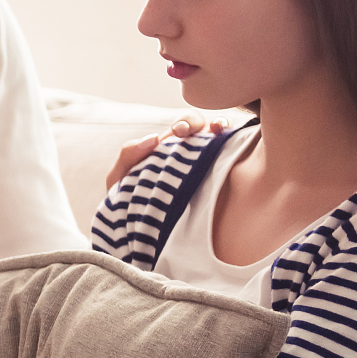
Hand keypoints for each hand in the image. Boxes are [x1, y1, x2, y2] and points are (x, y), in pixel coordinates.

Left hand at [104, 114, 235, 190]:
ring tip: (219, 131)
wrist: (136, 234)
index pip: (184, 126)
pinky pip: (233, 162)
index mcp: (168, 147)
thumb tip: (154, 138)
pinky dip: (237, 149)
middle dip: (200, 124)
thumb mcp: (119, 178)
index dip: (186, 123)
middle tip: (189, 133)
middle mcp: (190, 153)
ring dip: (223, 130)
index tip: (178, 132)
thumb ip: (128, 155)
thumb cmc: (128, 202)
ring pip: (222, 140)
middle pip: (204, 128)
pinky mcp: (219, 182)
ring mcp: (206, 166)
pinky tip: (235, 151)